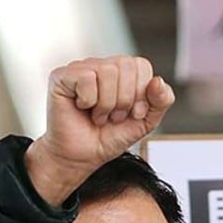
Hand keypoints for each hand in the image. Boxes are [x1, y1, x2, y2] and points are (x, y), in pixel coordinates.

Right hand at [25, 56, 174, 205]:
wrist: (81, 158)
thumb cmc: (107, 138)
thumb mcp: (144, 122)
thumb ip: (161, 101)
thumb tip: (158, 81)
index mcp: (121, 73)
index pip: (141, 65)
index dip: (141, 93)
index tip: (132, 113)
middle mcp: (100, 66)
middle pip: (126, 64)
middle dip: (125, 99)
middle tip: (113, 116)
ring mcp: (80, 69)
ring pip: (108, 71)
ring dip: (106, 103)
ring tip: (99, 115)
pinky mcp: (62, 76)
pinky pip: (86, 78)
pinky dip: (89, 100)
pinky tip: (82, 108)